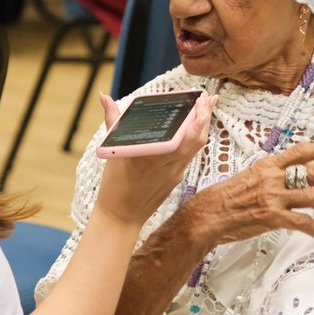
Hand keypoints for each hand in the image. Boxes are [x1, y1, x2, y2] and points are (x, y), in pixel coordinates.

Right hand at [95, 91, 216, 226]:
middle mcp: (168, 165)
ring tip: (207, 108)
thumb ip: (113, 120)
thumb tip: (104, 97)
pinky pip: (190, 156)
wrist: (121, 217)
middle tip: (209, 98)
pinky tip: (194, 129)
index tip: (200, 100)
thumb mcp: (113, 151)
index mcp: (152, 156)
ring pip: (196, 147)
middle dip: (205, 116)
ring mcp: (175, 174)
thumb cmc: (114, 185)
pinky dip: (195, 139)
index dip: (196, 118)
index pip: (183, 135)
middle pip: (197, 139)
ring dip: (203, 127)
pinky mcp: (176, 179)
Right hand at [184, 142, 313, 246]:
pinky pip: (301, 222)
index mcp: (267, 165)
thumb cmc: (224, 198)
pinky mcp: (271, 217)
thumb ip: (271, 176)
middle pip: (313, 174)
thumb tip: (289, 178)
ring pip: (312, 197)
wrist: (207, 215)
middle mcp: (272, 177)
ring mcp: (272, 197)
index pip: (300, 151)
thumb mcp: (249, 177)